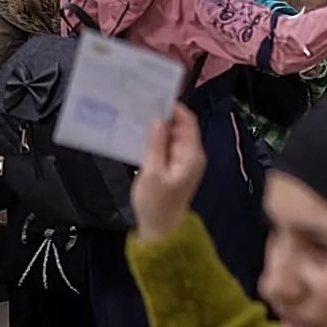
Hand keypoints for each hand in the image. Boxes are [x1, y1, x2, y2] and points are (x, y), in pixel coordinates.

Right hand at [132, 104, 206, 243]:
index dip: (173, 107)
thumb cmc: (157, 204)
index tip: (154, 97)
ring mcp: (183, 161)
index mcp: (191, 154)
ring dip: (156, 128)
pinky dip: (154, 140)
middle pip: (179, 126)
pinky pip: (165, 146)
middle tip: (139, 104)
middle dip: (162, 115)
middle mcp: (191, 155)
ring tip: (135, 117)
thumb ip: (155, 146)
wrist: (160, 229)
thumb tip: (158, 120)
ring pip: (170, 136)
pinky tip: (138, 136)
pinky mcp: (173, 166)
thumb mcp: (152, 173)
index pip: (187, 121)